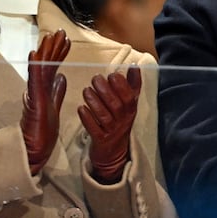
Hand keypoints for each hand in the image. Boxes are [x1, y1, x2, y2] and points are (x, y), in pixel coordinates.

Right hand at [20, 28, 70, 175]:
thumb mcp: (54, 106)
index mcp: (45, 89)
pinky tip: (35, 54)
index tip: (66, 40)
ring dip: (46, 51)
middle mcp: (39, 89)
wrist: (34, 150)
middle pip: (47, 63)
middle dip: (54, 47)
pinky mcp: (33, 101)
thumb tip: (62, 77)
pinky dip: (35, 66)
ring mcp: (35, 94)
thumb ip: (57, 91)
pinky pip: (34, 80)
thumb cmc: (42, 132)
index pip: (53, 67)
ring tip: (50, 36)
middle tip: (60, 31)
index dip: (59, 53)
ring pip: (40, 68)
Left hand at [78, 65, 140, 183]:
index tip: (112, 75)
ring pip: (104, 116)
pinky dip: (87, 119)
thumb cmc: (120, 121)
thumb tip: (135, 66)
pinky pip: (94, 130)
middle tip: (95, 78)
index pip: (129, 98)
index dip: (121, 86)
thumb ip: (132, 85)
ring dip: (94, 102)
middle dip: (106, 91)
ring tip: (86, 91)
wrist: (114, 152)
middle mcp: (123, 121)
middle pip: (116, 106)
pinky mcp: (100, 140)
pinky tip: (81, 108)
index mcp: (130, 110)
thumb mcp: (129, 104)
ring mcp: (112, 131)